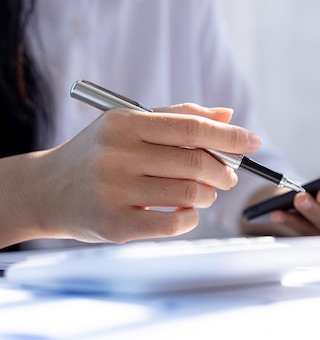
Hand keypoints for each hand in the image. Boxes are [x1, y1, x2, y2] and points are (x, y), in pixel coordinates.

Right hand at [1, 104, 261, 245]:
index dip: (229, 136)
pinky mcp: (114, 225)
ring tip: (202, 193)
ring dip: (207, 195)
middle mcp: (116, 154)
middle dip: (224, 171)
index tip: (252, 142)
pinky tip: (186, 213)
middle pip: (195, 162)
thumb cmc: (99, 153)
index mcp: (124, 123)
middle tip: (227, 176)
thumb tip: (227, 115)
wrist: (46, 190)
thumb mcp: (130, 125)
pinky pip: (173, 224)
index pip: (191, 128)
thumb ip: (178, 117)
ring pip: (189, 194)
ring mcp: (114, 191)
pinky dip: (191, 219)